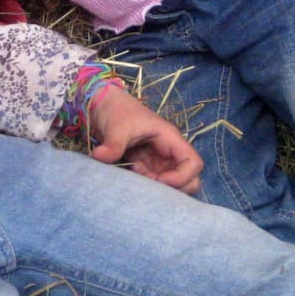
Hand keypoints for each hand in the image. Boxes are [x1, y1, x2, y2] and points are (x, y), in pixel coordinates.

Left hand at [86, 87, 203, 193]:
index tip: (159, 180)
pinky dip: (146, 187)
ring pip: (174, 185)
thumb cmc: (117, 110)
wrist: (104, 106)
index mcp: (170, 139)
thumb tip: (100, 157)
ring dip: (159, 189)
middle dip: (173, 188)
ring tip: (138, 177)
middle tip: (149, 185)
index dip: (182, 177)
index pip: (193, 163)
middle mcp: (169, 153)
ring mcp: (159, 161)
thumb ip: (113, 144)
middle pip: (190, 179)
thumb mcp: (116, 127)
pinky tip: (131, 174)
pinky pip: (156, 184)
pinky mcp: (147, 167)